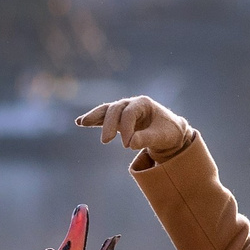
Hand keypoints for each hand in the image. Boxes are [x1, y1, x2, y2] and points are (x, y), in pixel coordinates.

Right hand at [76, 95, 193, 157]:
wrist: (170, 133)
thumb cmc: (168, 133)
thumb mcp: (162, 137)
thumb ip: (147, 138)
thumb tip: (131, 142)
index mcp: (143, 103)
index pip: (129, 113)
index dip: (126, 128)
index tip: (128, 145)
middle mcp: (131, 103)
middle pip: (115, 109)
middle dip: (109, 124)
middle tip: (106, 141)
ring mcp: (123, 110)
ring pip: (106, 111)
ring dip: (94, 116)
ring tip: (82, 122)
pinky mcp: (118, 119)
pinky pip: (103, 117)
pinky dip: (93, 119)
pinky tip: (80, 122)